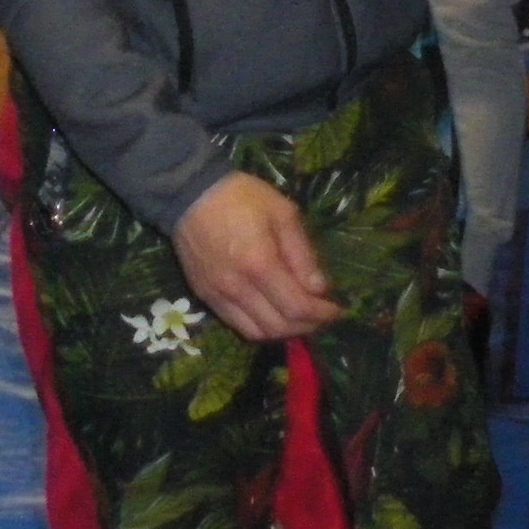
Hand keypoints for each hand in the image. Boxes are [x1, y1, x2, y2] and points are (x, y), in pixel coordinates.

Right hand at [172, 172, 340, 341]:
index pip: (297, 307)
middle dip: (308, 326)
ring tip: (301, 317)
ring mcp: (218, 296)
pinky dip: (262, 328)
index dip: (322, 314)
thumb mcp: (283, 213)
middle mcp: (237, 288)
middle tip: (323, 315)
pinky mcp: (205, 298)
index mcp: (259, 263)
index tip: (338, 309)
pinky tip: (274, 314)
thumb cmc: (242, 198)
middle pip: (280, 326)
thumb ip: (303, 254)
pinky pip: (238, 326)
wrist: (189, 195)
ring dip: (285, 331)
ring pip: (258, 333)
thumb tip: (321, 289)